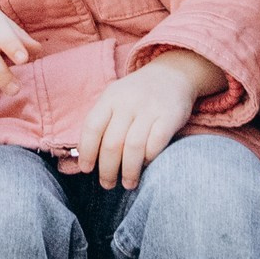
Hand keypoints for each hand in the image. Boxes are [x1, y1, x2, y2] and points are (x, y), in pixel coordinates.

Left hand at [75, 50, 221, 189]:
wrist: (174, 74)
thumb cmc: (138, 94)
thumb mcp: (116, 97)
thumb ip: (102, 121)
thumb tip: (85, 156)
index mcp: (110, 97)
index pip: (92, 127)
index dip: (87, 152)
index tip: (87, 170)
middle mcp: (128, 102)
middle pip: (112, 142)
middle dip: (107, 169)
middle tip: (107, 184)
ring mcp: (150, 109)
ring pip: (133, 147)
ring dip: (129, 171)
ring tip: (128, 184)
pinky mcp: (170, 116)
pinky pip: (156, 144)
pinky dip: (149, 159)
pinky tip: (146, 166)